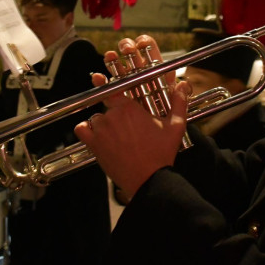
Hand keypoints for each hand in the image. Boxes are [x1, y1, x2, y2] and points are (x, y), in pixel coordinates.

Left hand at [74, 35, 191, 199]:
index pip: (116, 88)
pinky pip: (81, 129)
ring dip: (104, 124)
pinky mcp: (93, 144)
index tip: (118, 93)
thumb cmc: (161, 154)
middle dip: (117, 113)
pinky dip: (86, 130)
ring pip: (97, 118)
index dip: (116, 89)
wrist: (149, 180)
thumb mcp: (175, 126)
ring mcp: (101, 129)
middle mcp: (112, 115)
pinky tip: (98, 136)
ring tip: (118, 136)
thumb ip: (179, 102)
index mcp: (130, 107)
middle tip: (128, 127)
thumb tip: (183, 84)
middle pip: (108, 105)